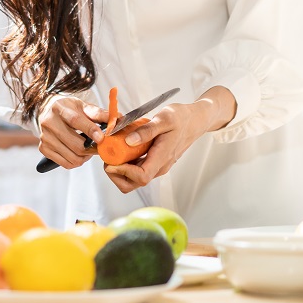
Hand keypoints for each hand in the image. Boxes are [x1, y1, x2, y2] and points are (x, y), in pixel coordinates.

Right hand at [36, 95, 109, 169]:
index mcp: (60, 108)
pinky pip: (66, 164)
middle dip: (92, 149)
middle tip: (101, 147)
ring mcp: (45, 137)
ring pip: (72, 157)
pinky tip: (78, 153)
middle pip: (76, 144)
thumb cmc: (68, 109)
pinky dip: (76, 162)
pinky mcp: (43, 148)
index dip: (90, 130)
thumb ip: (99, 113)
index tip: (102, 138)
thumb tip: (117, 118)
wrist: (47, 110)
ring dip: (86, 157)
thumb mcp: (83, 106)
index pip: (75, 120)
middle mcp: (49, 122)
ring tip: (88, 149)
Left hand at [103, 87, 235, 191]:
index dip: (123, 172)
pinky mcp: (154, 162)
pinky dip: (125, 164)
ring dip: (119, 170)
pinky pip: (137, 170)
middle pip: (134, 184)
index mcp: (162, 158)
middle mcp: (159, 166)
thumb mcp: (164, 118)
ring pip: (134, 179)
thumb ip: (147, 130)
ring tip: (112, 152)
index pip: (141, 177)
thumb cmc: (182, 118)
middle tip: (107, 157)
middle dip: (116, 175)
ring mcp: (157, 166)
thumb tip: (129, 141)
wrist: (195, 121)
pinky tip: (120, 149)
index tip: (111, 161)